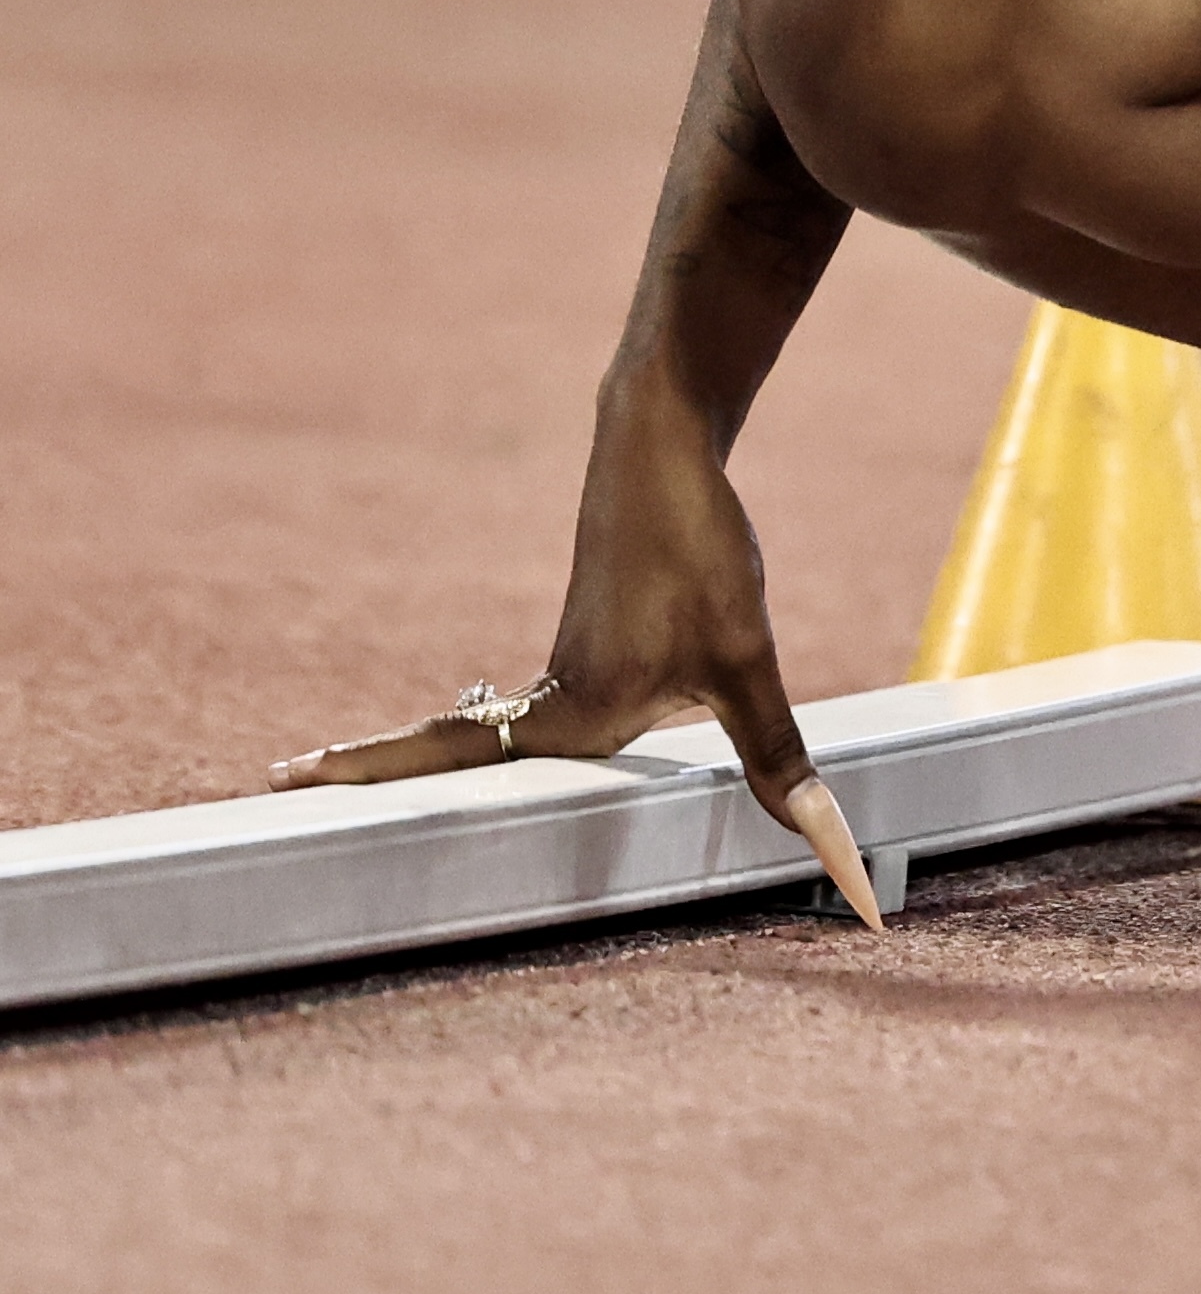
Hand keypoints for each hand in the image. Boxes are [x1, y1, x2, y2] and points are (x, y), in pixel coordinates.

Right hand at [265, 371, 884, 930]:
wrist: (664, 438)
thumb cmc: (697, 547)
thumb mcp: (746, 659)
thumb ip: (777, 758)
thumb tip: (825, 854)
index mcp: (570, 711)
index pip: (449, 756)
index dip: (367, 769)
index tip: (283, 780)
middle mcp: (553, 694)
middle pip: (451, 748)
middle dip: (378, 772)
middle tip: (285, 784)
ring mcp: (566, 664)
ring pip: (490, 727)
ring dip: (429, 754)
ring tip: (351, 780)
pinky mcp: (590, 639)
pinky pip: (530, 702)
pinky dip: (489, 726)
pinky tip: (493, 737)